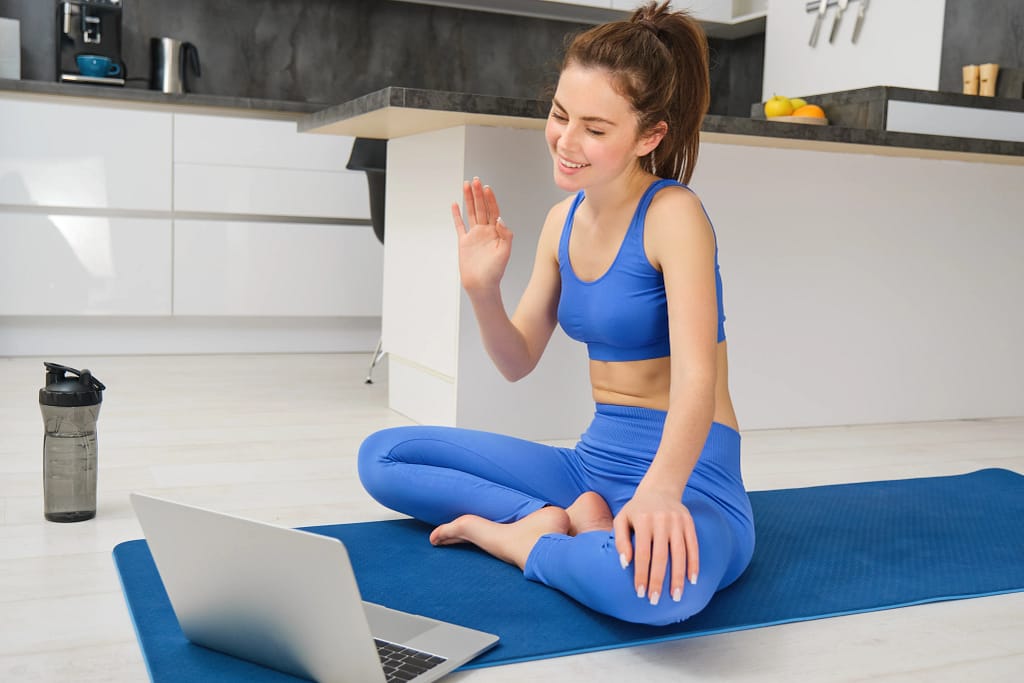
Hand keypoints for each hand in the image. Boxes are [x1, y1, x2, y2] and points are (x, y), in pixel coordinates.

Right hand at [451, 177, 512, 291]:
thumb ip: (505, 234)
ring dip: (468, 199)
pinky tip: (455, 204)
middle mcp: (485, 231)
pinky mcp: (464, 241)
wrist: (481, 285)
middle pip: (481, 208)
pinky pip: (459, 225)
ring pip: (471, 212)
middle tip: (476, 180)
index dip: (490, 199)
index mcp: (496, 232)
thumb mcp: (505, 252)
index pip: (493, 211)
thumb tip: (499, 218)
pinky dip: (457, 215)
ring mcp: (474, 235)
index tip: (487, 188)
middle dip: (479, 194)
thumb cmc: (495, 271)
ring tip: (466, 185)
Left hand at [613, 485, 698, 605]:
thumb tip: (625, 564)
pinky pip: (693, 546)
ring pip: (680, 553)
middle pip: (661, 556)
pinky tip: (692, 580)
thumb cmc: (636, 510)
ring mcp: (677, 522)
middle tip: (655, 600)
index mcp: (643, 521)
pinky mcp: (689, 523)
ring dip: (678, 577)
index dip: (641, 575)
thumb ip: (620, 541)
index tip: (640, 593)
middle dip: (658, 581)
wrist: (659, 489)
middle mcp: (661, 521)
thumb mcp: (622, 520)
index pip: (642, 554)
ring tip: (676, 596)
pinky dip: (694, 564)